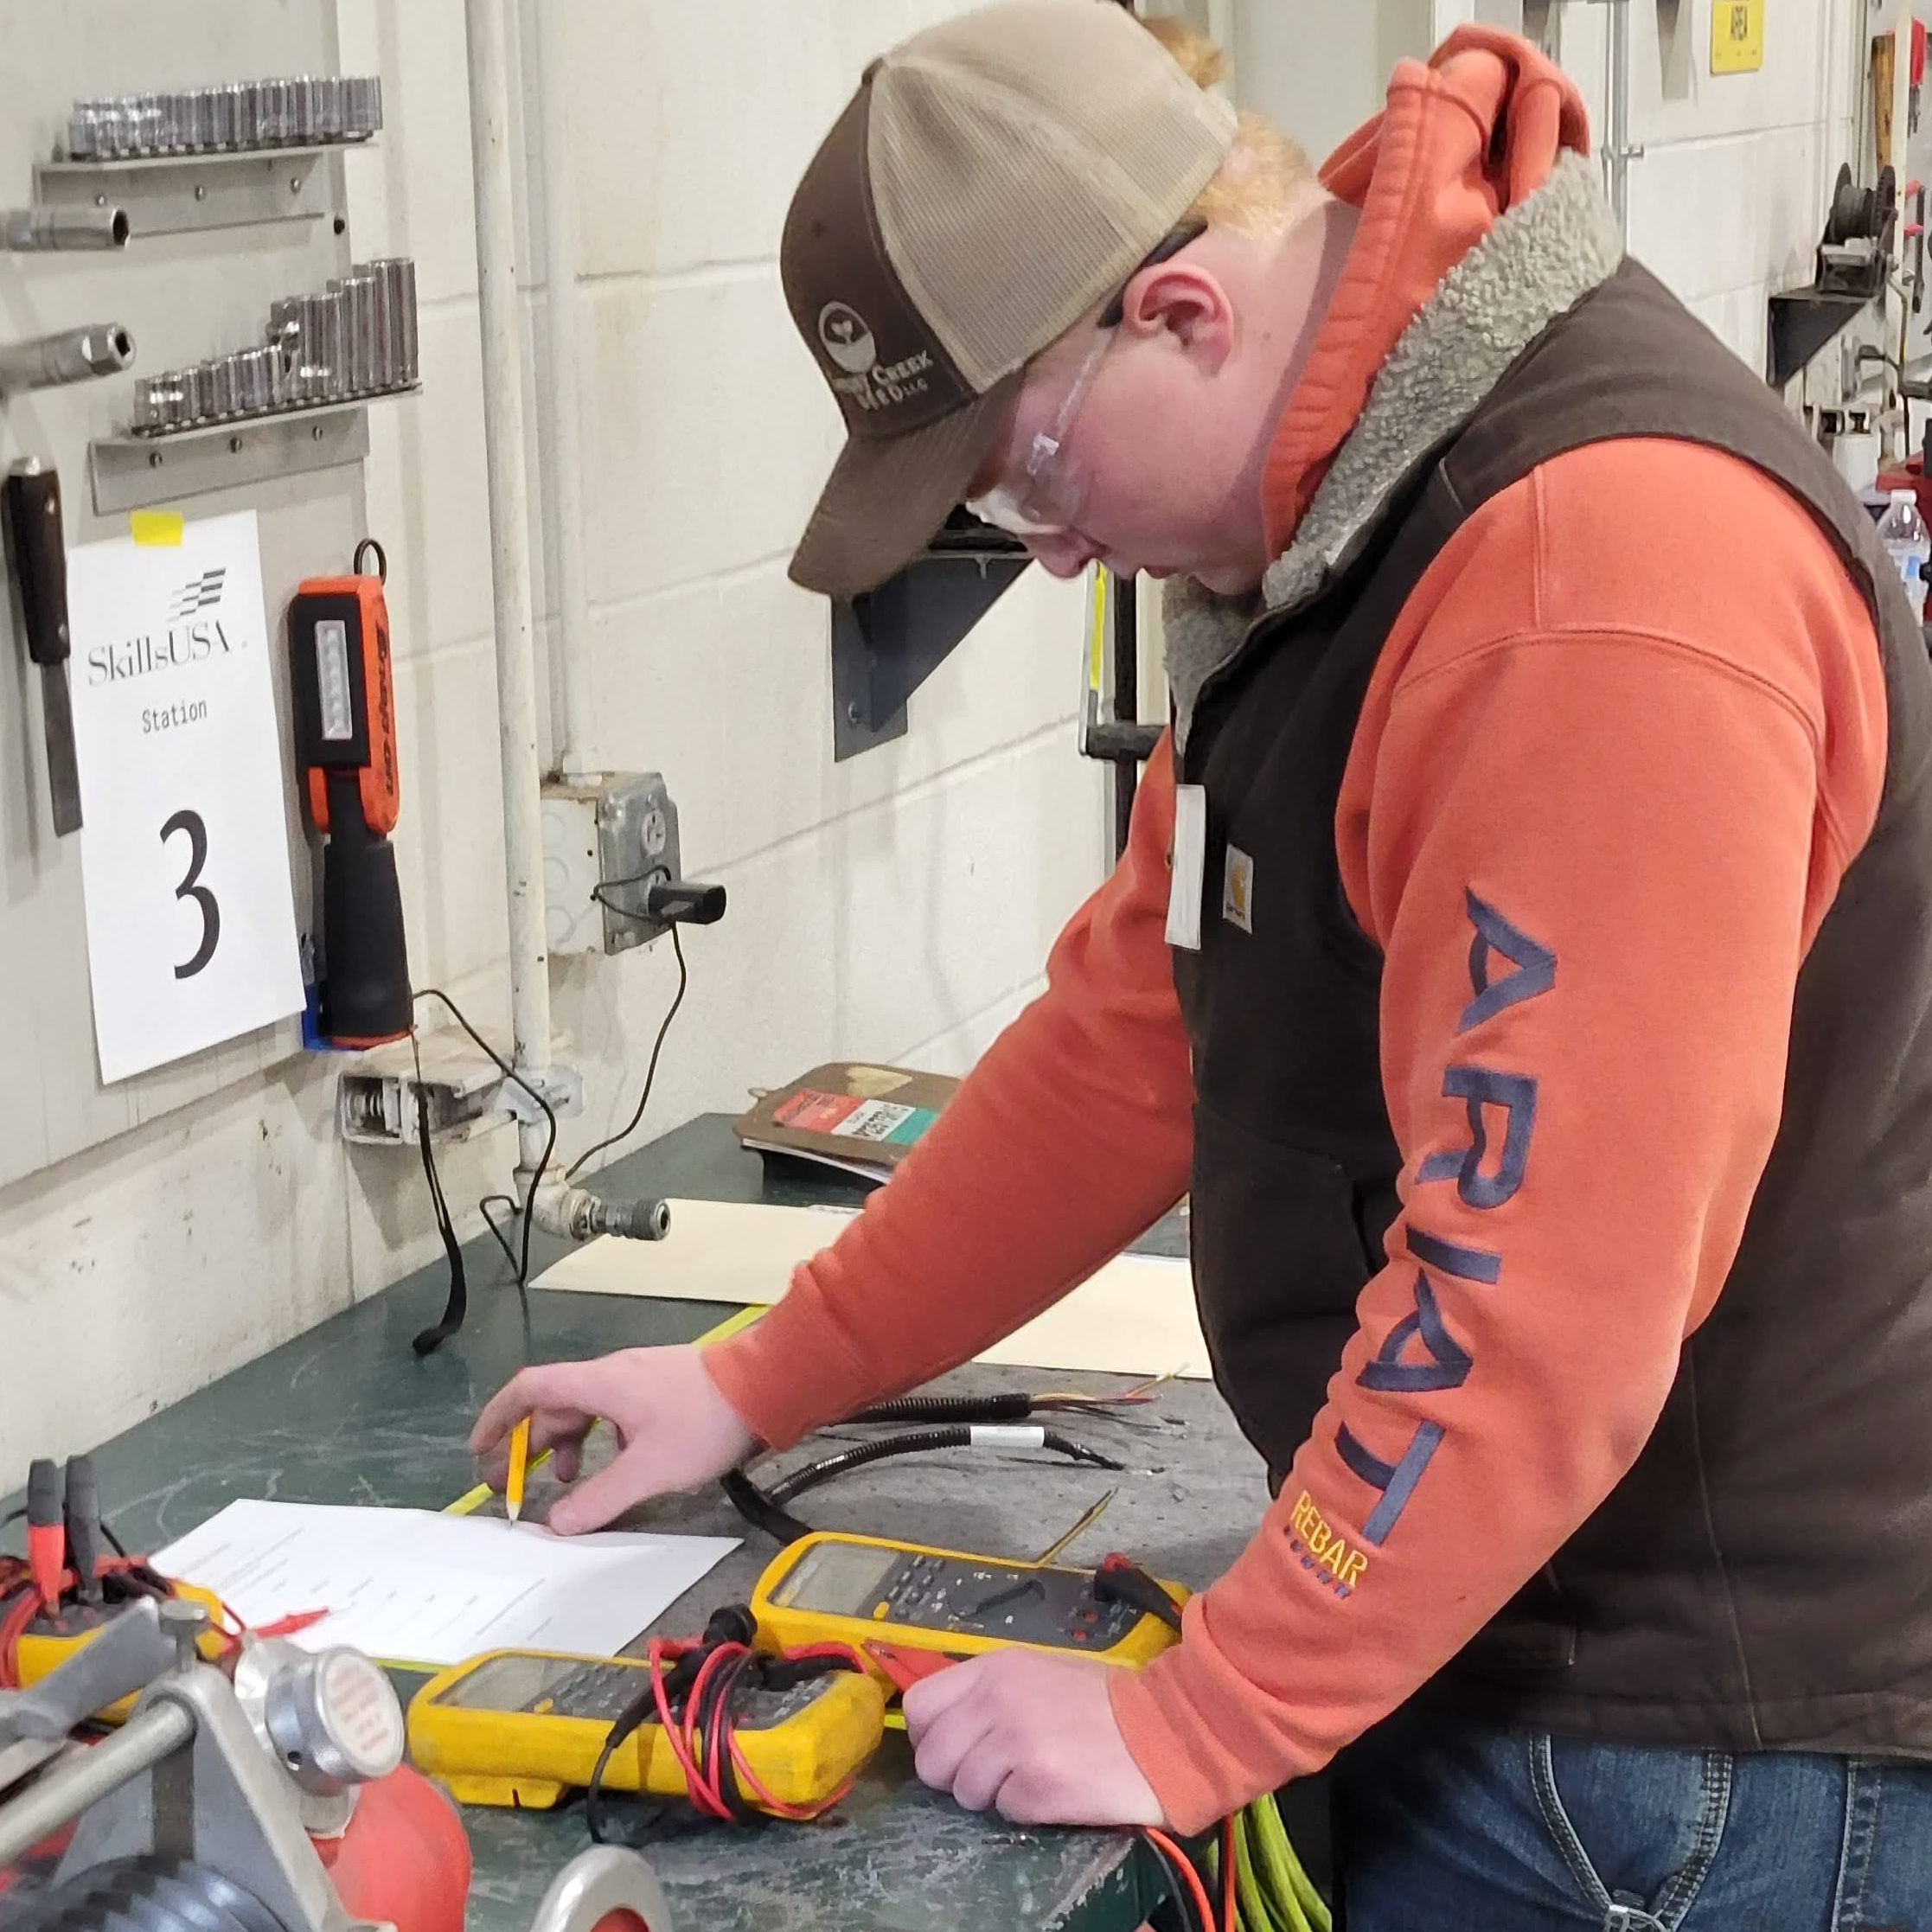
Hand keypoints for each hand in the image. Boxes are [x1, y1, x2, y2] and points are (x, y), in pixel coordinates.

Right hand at [469, 1345, 754, 1534]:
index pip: (530, 1390)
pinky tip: (609, 1470)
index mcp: (599, 1383)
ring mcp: (637, 1381)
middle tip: (511, 1485)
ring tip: (559, 1484)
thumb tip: (555, 1525)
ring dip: (562, 1446)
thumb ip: (599, 1499)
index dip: (497, 1418)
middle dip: (525, 1444)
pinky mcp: (659, 1391)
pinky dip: (596, 1443)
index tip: (480, 1451)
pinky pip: (611, 1415)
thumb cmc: (703, 1422)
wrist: (766, 1385)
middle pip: (553, 1405)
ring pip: (583, 1412)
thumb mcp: (649, 1469)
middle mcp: (611, 1376)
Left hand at [902, 1649, 1162, 1827]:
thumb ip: (988, 1692)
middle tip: (990, 1776)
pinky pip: (1004, 1811)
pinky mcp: (1039, 1785)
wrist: (1164, 1731)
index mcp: (994, 1668)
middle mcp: (998, 1700)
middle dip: (954, 1776)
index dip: (928, 1736)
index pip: (920, 1705)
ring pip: (964, 1791)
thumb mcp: (1037, 1674)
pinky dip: (1025, 1809)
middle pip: (932, 1758)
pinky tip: (1055, 1790)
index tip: (952, 1749)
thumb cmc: (1100, 1704)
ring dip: (992, 1795)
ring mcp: (1018, 1743)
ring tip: (1032, 1778)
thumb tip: (944, 1725)